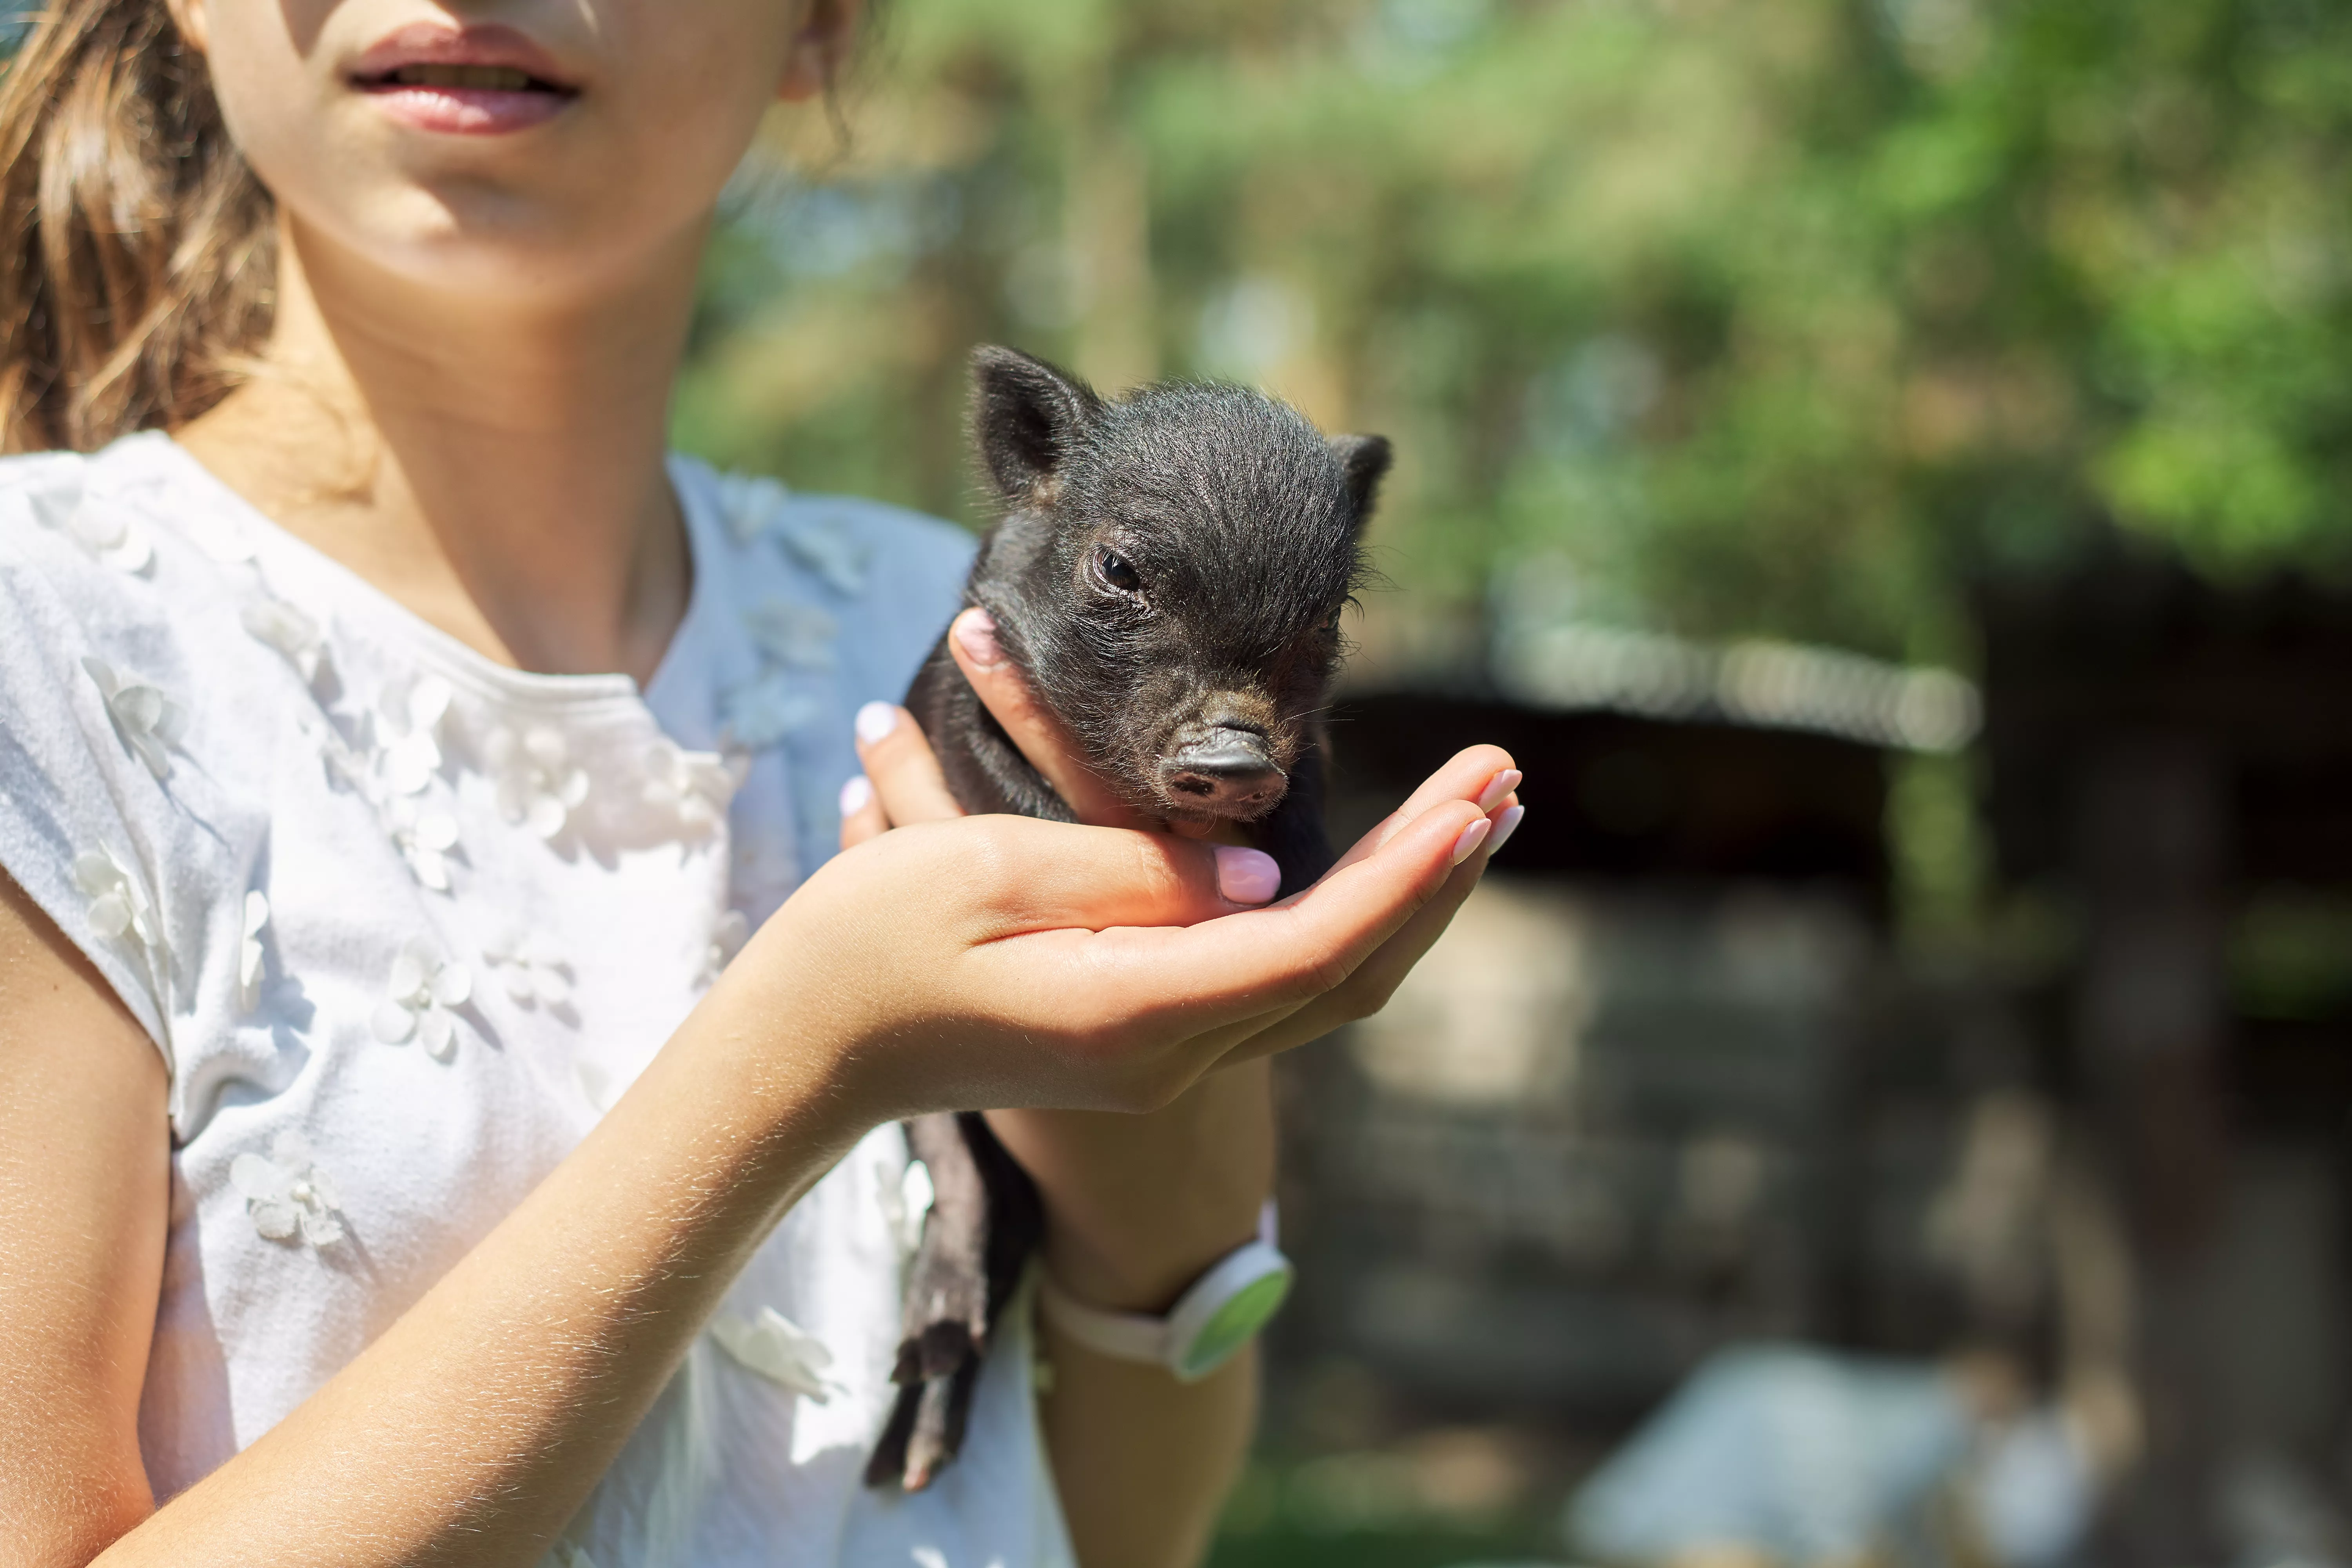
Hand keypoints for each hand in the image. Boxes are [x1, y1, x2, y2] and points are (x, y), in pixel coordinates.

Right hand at [830, 607, 1522, 1311]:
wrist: (805, 1050)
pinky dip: (1347, 916)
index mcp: (1134, 1013)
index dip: (1408, 869)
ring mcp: (1162, 1056)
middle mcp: (1169, 1053)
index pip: (1314, 942)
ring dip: (1407, 897)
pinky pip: (1279, 980)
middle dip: (1437, 875)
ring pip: (1326, 981)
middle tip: (1504, 779)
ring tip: (1473, 813)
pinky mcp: (1145, 1036)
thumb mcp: (983, 876)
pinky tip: (1379, 863)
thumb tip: (1263, 870)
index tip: (1477, 793)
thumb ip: (1132, 873)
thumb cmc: (868, 946)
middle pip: (1348, 971)